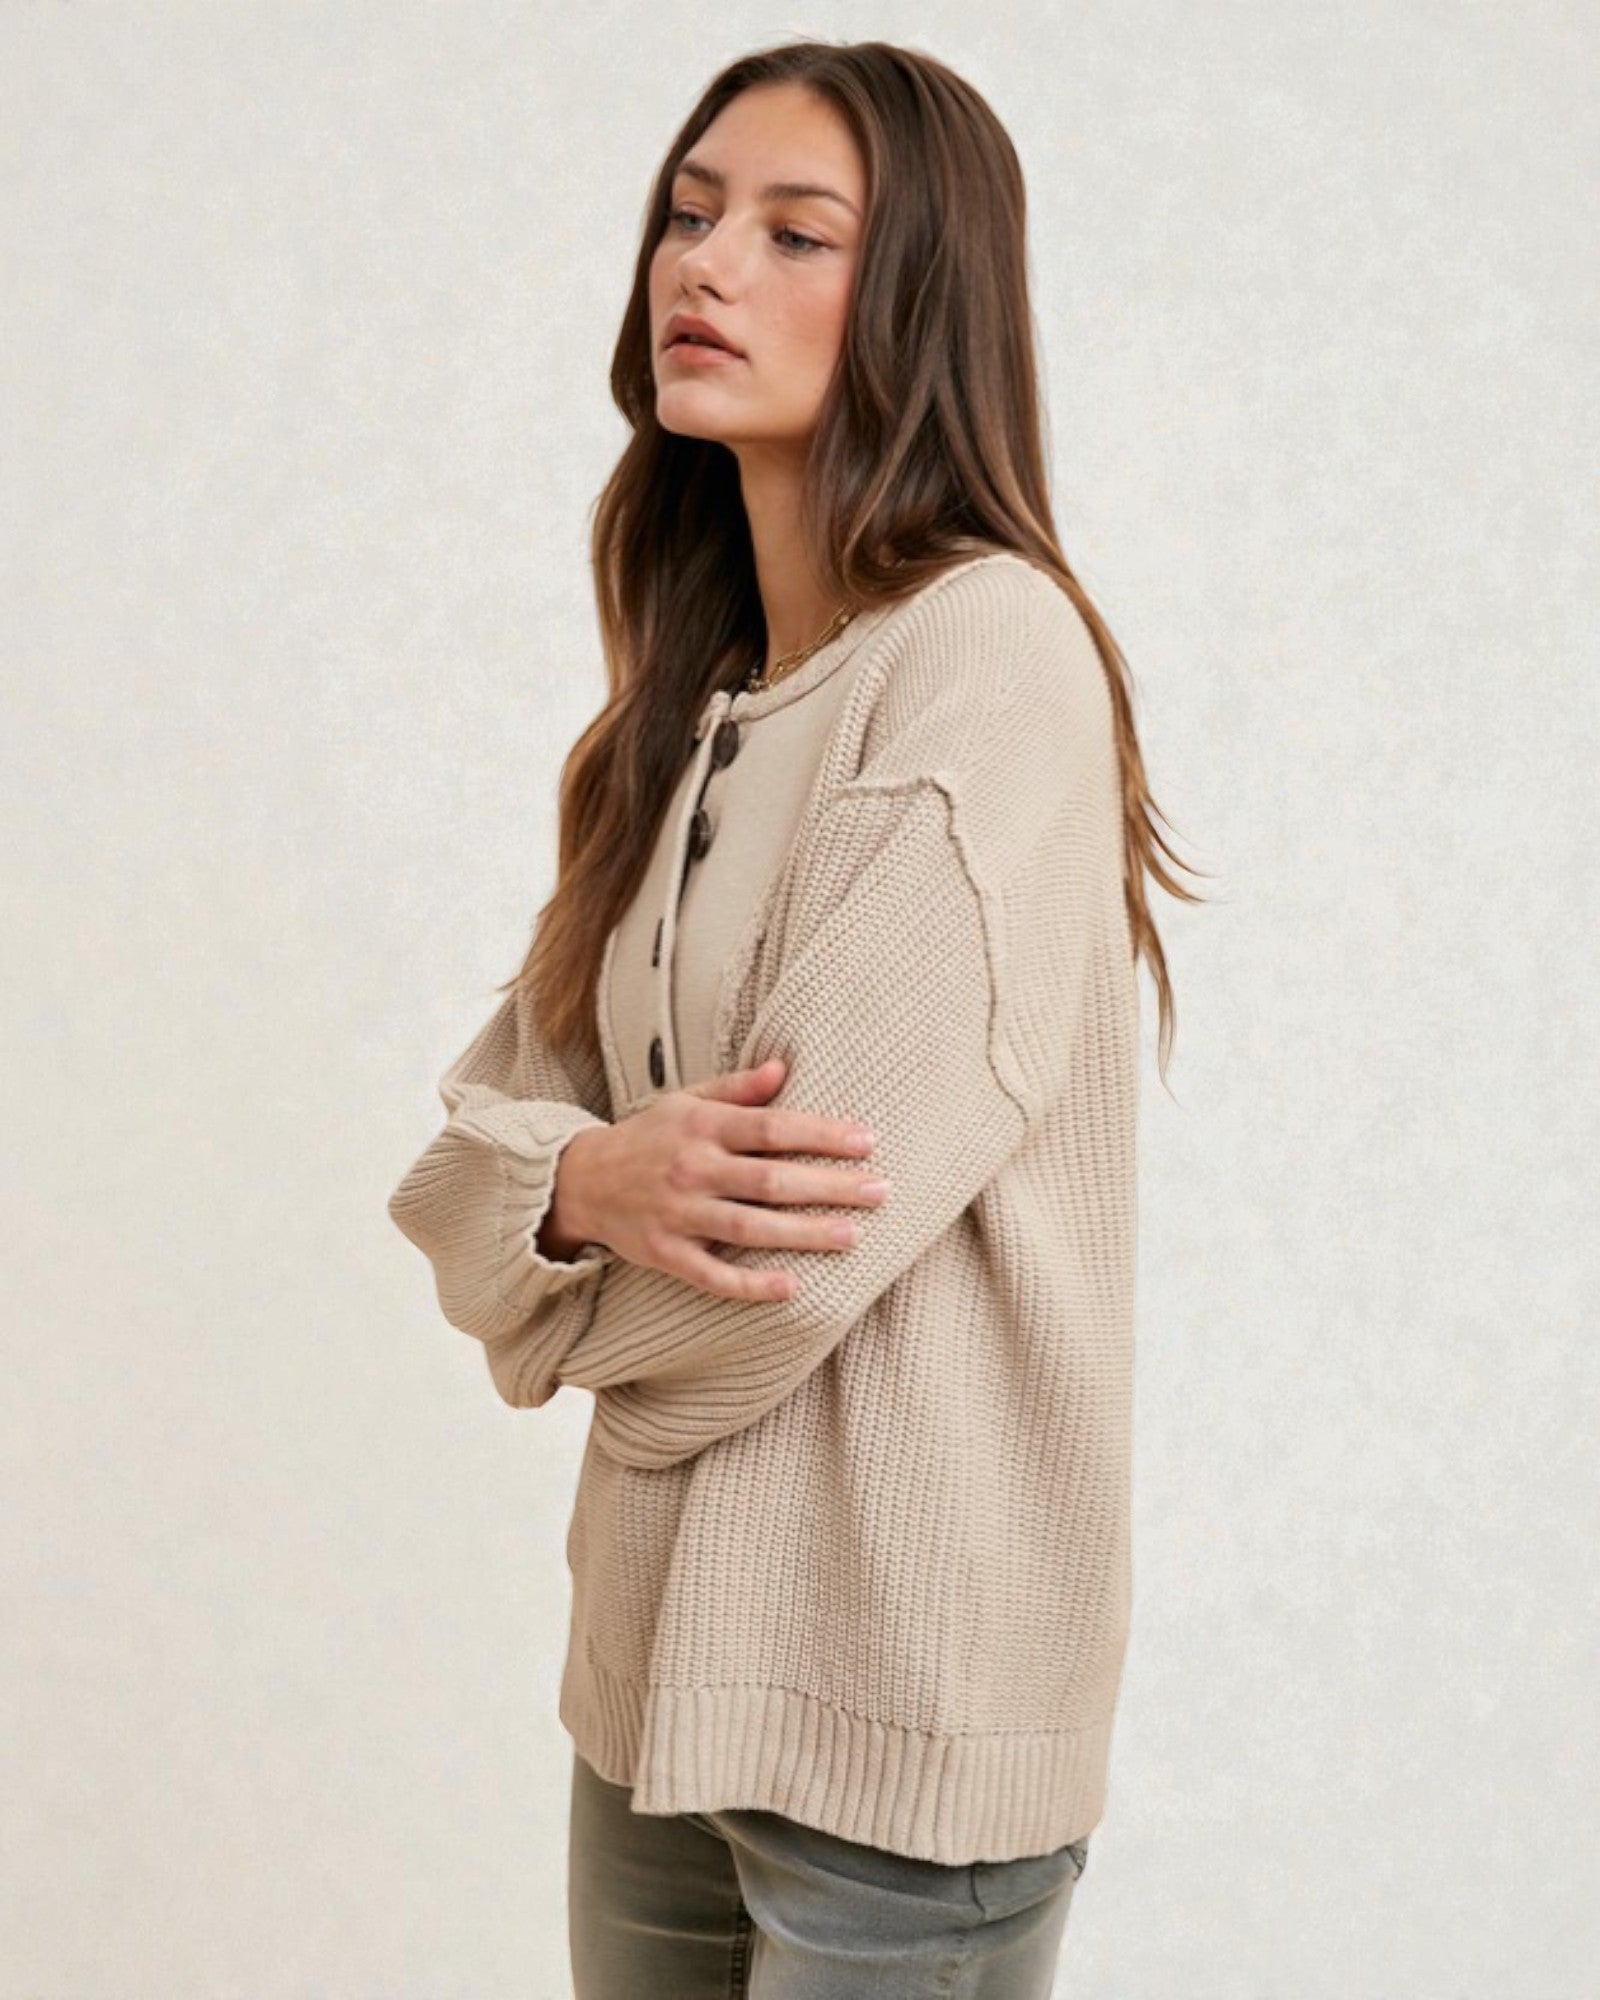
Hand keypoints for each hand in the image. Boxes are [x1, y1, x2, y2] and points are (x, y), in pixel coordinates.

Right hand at [560, 1058, 889, 1300]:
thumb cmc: (648, 1137)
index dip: (821, 1135)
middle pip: (771, 1181)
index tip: (866, 1142)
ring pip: (750, 1228)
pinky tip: (791, 1288)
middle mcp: (692, 1169)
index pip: (773, 1129)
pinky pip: (713, 1275)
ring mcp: (678, 1214)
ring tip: (851, 1235)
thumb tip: (784, 1067)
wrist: (580, 1180)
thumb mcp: (686, 1101)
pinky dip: (752, 1284)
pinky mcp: (666, 1255)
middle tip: (879, 1192)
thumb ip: (737, 1090)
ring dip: (804, 1234)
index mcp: (702, 1127)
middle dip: (830, 1187)